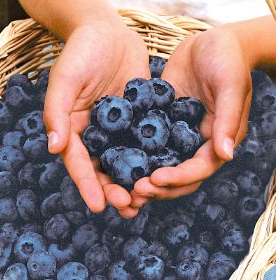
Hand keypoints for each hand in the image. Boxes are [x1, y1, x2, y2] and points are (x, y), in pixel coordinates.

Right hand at [43, 19, 149, 212]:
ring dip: (134, 181)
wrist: (109, 34)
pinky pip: (145, 141)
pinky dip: (151, 158)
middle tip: (128, 206)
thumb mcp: (65, 79)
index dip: (88, 185)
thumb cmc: (82, 52)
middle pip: (104, 168)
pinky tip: (162, 170)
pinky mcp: (139, 118)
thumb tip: (53, 147)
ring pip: (126, 161)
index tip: (99, 206)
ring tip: (144, 200)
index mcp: (76, 129)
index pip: (80, 163)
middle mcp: (98, 133)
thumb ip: (57, 112)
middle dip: (114, 190)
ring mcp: (120, 128)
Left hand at [120, 24, 252, 217]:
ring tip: (123, 182)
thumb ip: (228, 119)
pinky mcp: (161, 121)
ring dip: (144, 175)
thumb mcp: (230, 84)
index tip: (155, 179)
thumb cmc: (227, 60)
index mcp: (215, 140)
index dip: (178, 177)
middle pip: (178, 174)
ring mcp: (176, 133)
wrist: (209, 43)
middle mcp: (195, 142)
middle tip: (135, 189)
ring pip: (160, 163)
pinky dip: (135, 152)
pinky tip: (117, 157)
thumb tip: (225, 154)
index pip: (198, 168)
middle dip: (158, 185)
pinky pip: (147, 140)